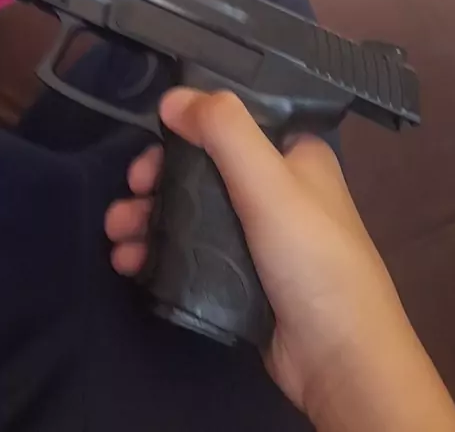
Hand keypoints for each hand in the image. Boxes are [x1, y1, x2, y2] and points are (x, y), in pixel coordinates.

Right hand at [106, 89, 454, 431]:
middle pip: (204, 169)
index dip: (188, 127)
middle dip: (158, 179)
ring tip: (115, 234)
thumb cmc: (310, 256)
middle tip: (129, 193)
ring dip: (149, 218)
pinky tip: (129, 262)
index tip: (151, 141)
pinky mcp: (241, 277)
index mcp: (295, 156)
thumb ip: (224, 129)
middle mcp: (278, 189)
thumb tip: (173, 96)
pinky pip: (192, 253)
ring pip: (192, 212)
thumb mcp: (269, 181)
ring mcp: (258, 236)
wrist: (339, 358)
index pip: (233, 124)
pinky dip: (159, 252)